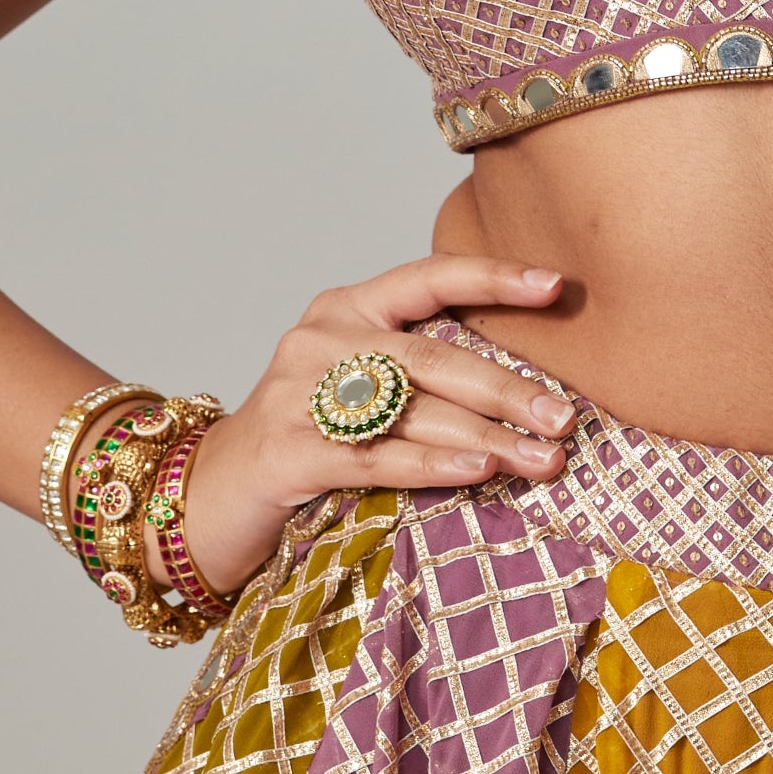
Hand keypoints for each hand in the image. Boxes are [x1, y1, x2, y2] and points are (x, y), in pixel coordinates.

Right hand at [174, 253, 577, 595]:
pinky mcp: (287, 450)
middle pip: (432, 355)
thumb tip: (530, 393)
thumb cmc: (308, 440)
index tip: (554, 285)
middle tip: (564, 418)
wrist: (209, 495)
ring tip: (542, 458)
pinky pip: (376, 456)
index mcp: (347, 309)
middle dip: (507, 389)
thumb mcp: (362, 389)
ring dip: (488, 437)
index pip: (429, 278)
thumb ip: (423, 375)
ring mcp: (298, 392)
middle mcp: (322, 338)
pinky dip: (433, 465)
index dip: (493, 278)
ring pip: (413, 408)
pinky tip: (479, 472)